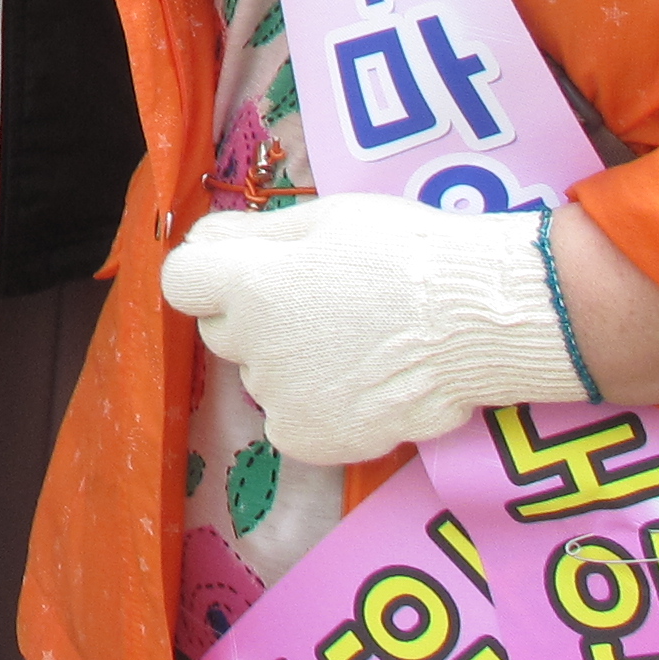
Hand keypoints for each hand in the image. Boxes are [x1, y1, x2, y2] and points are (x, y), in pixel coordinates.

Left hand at [161, 195, 583, 466]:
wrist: (477, 322)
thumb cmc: (407, 255)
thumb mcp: (327, 219)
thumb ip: (254, 233)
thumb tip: (201, 240)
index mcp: (249, 284)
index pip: (181, 282)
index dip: (210, 275)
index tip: (246, 274)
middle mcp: (252, 345)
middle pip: (223, 331)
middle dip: (255, 319)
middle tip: (322, 307)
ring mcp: (279, 398)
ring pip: (260, 376)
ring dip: (288, 364)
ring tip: (356, 346)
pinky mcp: (310, 440)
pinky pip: (287, 421)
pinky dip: (313, 409)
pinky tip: (359, 385)